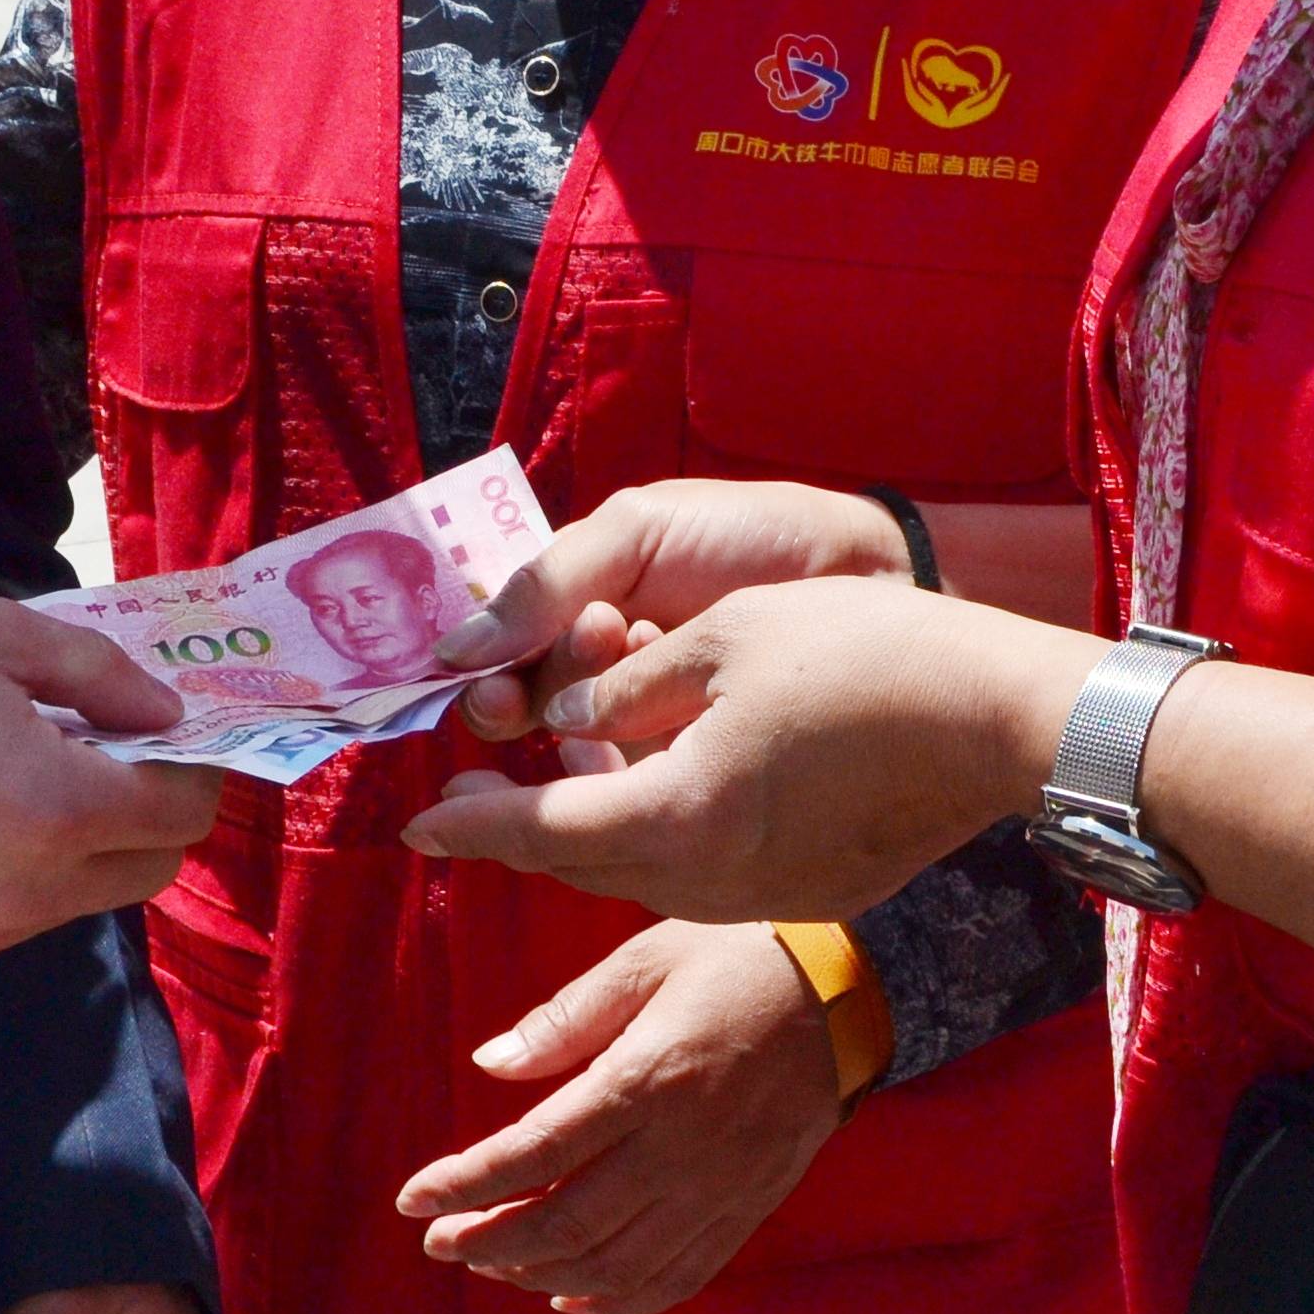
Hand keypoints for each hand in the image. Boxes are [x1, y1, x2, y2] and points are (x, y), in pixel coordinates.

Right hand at [0, 598, 226, 965]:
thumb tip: (165, 711)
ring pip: (88, 897)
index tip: (171, 732)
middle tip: (120, 755)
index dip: (193, 766)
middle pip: (150, 869)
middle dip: (153, 813)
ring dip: (91, 846)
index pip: (181, 812)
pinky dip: (31, 872)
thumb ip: (101, 674)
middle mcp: (30, 891)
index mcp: (57, 810)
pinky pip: (23, 915)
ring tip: (43, 775)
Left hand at [394, 920, 848, 1313]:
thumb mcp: (644, 960)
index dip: (467, 1183)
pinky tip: (569, 1298)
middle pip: (567, 1224)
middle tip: (438, 1243)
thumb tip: (488, 1063)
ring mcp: (719, 1189)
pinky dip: (616, 1303)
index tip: (412, 1199)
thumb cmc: (737, 956)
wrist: (852, 989)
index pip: (537, 1151)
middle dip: (489, 1241)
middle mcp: (682, 1148)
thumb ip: (565, 1019)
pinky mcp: (747, 1209)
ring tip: (490, 1262)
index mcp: (649, 1078)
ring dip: (539, 1274)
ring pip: (614, 1266)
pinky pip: (676, 1279)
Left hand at [406, 582, 1094, 922]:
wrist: (998, 720)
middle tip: (461, 797)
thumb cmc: (862, 657)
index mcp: (674, 818)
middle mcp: (707, 880)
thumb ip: (624, 688)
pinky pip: (697, 871)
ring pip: (638, 870)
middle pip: (581, 862)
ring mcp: (759, 896)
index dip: (471, 822)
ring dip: (586, 828)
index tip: (414, 823)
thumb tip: (565, 712)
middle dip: (514, 830)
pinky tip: (655, 786)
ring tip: (551, 779)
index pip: (539, 828)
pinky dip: (655, 833)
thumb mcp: (720, 642)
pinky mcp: (802, 892)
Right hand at [434, 479, 910, 740]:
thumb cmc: (748, 535)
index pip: (498, 648)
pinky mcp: (691, 764)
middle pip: (524, 706)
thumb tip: (452, 651)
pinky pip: (633, 781)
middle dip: (516, 703)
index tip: (483, 679)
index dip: (478, 670)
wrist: (861, 569)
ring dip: (570, 729)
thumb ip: (548, 580)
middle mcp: (600, 667)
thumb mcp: (638, 532)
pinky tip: (637, 737)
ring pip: (572, 750)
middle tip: (527, 692)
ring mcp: (645, 719)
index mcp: (577, 601)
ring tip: (593, 695)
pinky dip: (623, 763)